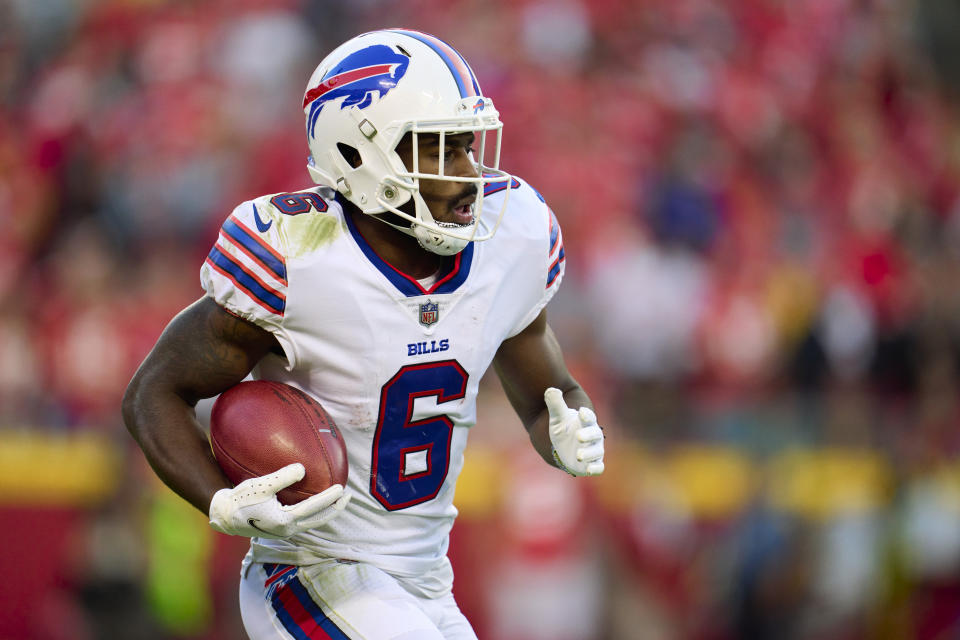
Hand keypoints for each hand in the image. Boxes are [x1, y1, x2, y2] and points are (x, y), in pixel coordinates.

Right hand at [208, 463, 349, 537]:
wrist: (223, 516)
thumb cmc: (241, 500)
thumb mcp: (261, 485)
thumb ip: (283, 477)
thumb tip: (303, 469)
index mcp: (285, 521)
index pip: (314, 508)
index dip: (329, 498)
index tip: (342, 487)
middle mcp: (288, 530)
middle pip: (319, 520)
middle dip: (336, 509)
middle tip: (349, 496)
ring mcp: (285, 532)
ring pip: (313, 523)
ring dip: (327, 512)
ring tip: (338, 499)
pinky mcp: (281, 529)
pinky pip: (304, 521)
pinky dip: (315, 512)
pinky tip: (316, 502)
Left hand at [544, 387, 604, 475]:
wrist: (562, 444)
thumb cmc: (562, 427)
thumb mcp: (557, 416)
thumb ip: (555, 403)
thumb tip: (551, 389)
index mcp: (586, 422)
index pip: (589, 417)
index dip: (587, 415)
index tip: (581, 412)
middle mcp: (593, 436)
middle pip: (594, 434)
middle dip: (588, 435)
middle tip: (578, 436)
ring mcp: (594, 449)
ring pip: (597, 451)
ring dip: (589, 453)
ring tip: (578, 455)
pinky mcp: (592, 463)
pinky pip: (598, 467)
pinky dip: (596, 468)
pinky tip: (589, 470)